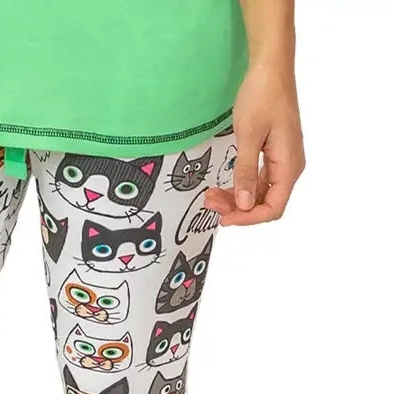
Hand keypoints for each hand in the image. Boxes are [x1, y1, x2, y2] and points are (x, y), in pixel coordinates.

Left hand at [205, 61, 304, 225]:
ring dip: (236, 198)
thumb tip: (244, 204)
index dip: (249, 218)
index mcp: (289, 164)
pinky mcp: (272, 154)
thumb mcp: (249, 135)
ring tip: (211, 196)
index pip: (274, 207)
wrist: (270, 68)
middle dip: (238, 208)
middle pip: (265, 202)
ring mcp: (281, 160)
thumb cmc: (262, 95)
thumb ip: (245, 172)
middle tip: (210, 203)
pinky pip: (257, 180)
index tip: (225, 218)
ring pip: (259, 193)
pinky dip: (240, 185)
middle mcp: (289, 166)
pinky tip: (223, 186)